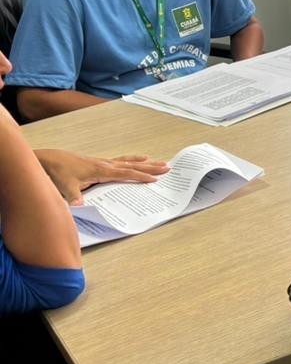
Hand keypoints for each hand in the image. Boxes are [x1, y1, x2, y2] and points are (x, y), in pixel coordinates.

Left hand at [34, 149, 168, 205]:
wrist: (49, 159)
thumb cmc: (58, 172)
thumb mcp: (65, 186)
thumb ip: (73, 196)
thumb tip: (80, 205)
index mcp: (101, 170)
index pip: (126, 173)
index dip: (141, 176)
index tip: (156, 179)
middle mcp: (105, 164)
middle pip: (133, 165)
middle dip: (150, 167)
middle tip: (168, 166)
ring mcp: (103, 162)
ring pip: (129, 161)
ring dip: (145, 162)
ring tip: (159, 161)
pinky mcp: (99, 162)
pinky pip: (122, 160)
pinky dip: (133, 160)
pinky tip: (139, 158)